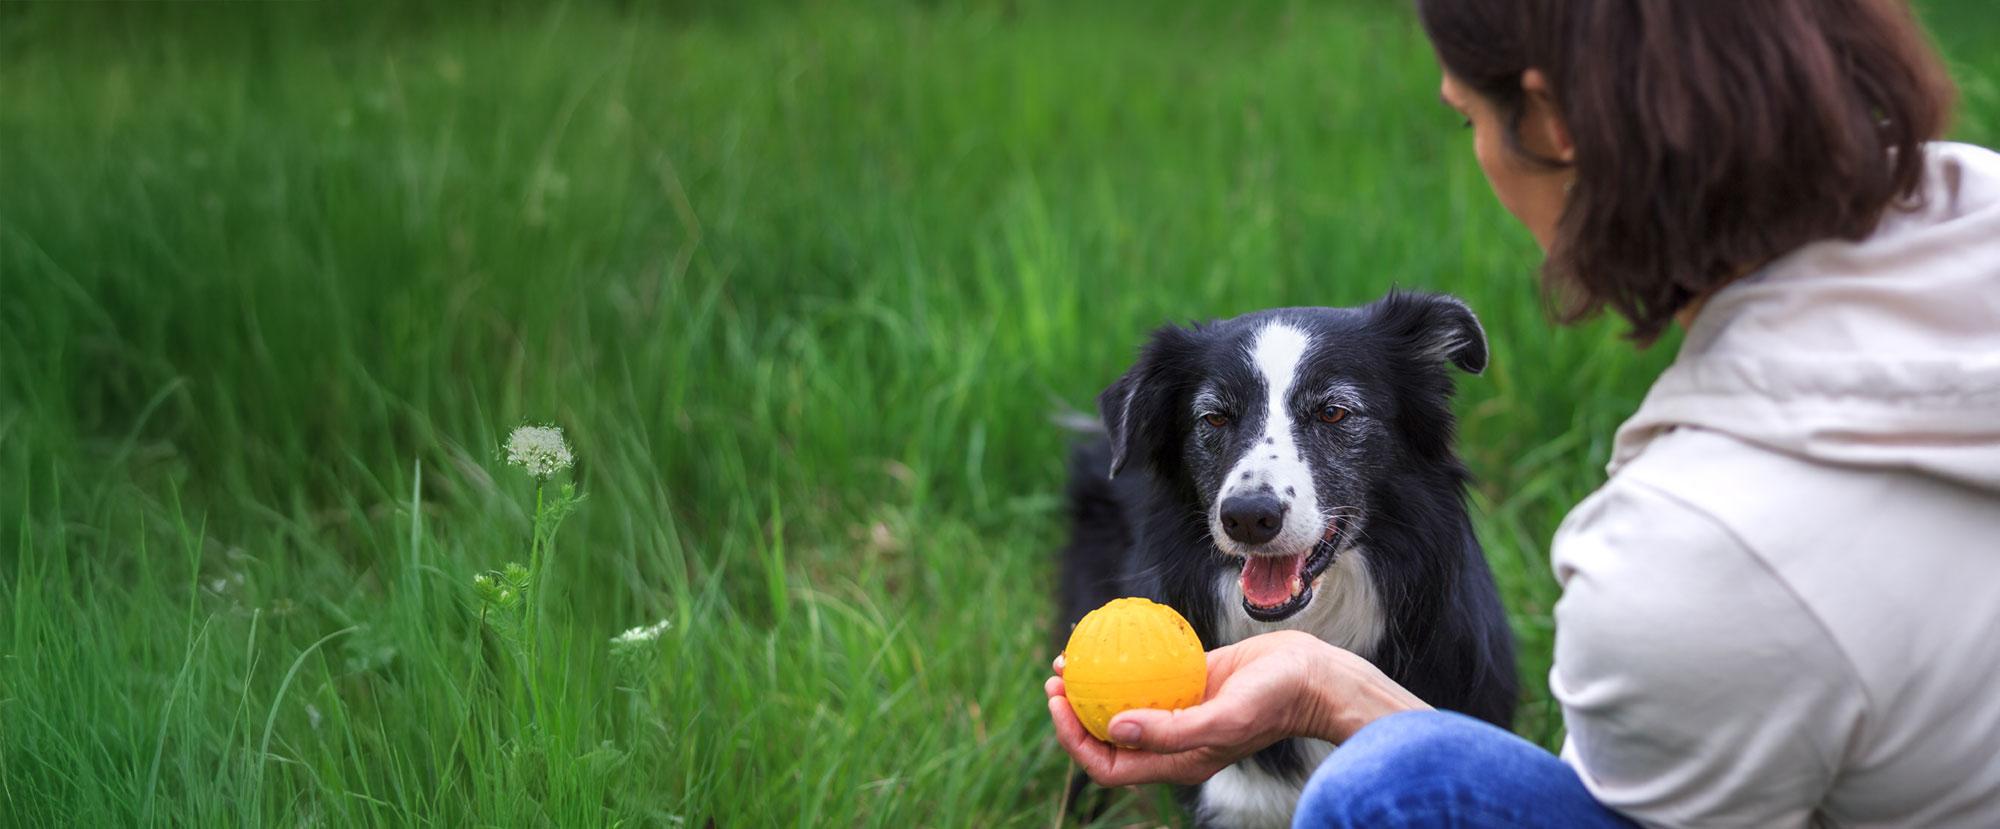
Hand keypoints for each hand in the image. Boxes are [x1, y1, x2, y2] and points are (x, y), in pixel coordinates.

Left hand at [1044, 629, 1428, 787]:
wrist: (1311, 677)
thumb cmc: (1273, 703)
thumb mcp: (1223, 719)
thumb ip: (1170, 732)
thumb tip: (1114, 728)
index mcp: (1174, 761)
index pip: (1108, 764)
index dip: (1075, 742)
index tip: (1059, 704)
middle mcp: (1172, 739)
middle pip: (1107, 733)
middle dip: (1073, 710)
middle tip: (1056, 676)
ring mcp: (1180, 709)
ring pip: (1123, 698)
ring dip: (1093, 682)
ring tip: (1068, 654)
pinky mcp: (1191, 679)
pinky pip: (1148, 670)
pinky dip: (1125, 657)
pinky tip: (1108, 631)